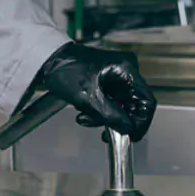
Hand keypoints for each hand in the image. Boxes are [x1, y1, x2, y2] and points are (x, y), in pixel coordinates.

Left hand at [33, 41, 155, 141]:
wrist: (47, 59)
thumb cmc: (65, 68)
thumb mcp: (88, 97)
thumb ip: (110, 116)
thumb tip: (127, 129)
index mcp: (126, 69)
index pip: (147, 101)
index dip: (142, 122)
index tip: (133, 136)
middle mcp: (125, 71)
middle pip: (133, 105)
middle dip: (118, 121)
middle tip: (108, 133)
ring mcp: (115, 76)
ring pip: (120, 106)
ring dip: (104, 117)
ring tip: (86, 119)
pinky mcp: (105, 81)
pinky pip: (110, 102)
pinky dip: (99, 111)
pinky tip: (85, 113)